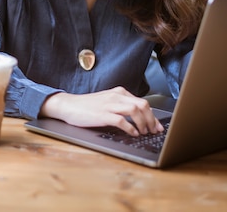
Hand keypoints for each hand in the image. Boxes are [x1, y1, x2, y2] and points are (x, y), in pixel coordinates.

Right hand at [40, 86, 163, 135]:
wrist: (68, 105)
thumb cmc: (86, 106)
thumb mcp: (107, 101)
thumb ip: (121, 105)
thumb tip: (139, 117)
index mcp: (119, 92)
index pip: (143, 102)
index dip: (153, 116)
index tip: (157, 126)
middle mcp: (116, 96)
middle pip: (143, 105)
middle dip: (152, 120)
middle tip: (154, 131)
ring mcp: (109, 105)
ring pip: (135, 111)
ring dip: (143, 124)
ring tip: (144, 133)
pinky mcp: (102, 114)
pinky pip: (122, 120)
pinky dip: (130, 128)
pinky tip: (132, 133)